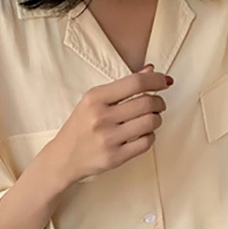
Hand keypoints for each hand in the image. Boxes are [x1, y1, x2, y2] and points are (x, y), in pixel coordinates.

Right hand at [43, 64, 172, 185]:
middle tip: (158, 104)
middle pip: (146, 103)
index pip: (135, 83)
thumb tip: (150, 70)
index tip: (164, 82)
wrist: (63, 158)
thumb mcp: (93, 101)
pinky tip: (144, 134)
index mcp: (95, 98)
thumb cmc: (80, 127)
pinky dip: (150, 136)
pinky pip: (146, 143)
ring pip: (150, 122)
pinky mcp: (115, 158)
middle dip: (159, 102)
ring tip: (152, 119)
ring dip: (157, 119)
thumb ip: (121, 86)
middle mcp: (101, 118)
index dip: (156, 80)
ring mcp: (108, 139)